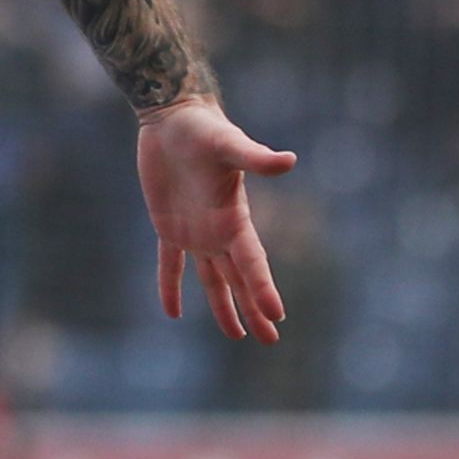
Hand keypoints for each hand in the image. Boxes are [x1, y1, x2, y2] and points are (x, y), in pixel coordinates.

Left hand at [136, 97, 296, 342]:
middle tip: (271, 340)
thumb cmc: (204, 129)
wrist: (174, 118)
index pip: (252, 262)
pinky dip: (170, 287)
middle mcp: (219, 231)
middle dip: (254, 309)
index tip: (277, 316)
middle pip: (239, 279)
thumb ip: (255, 157)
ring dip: (224, 306)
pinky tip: (171, 313)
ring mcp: (194, 232)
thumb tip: (289, 160)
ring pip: (211, 279)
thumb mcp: (229, 144)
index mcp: (235, 218)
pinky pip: (169, 264)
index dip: (263, 289)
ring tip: (236, 335)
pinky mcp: (168, 226)